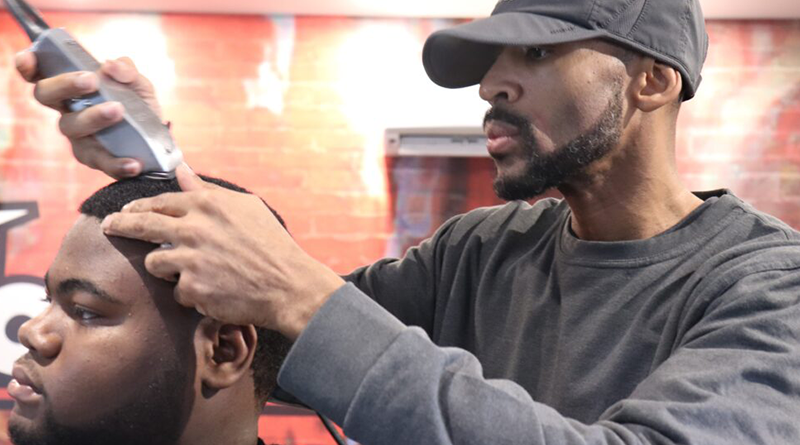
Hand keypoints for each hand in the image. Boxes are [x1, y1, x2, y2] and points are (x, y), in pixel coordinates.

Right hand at [15, 52, 161, 178]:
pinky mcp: (94, 159)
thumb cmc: (138, 107)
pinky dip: (117, 163)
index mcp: (71, 88)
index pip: (40, 74)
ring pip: (72, 127)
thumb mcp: (138, 85)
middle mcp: (67, 110)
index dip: (28, 66)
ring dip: (93, 117)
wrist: (157, 140)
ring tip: (119, 110)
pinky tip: (133, 162)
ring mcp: (78, 136)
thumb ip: (127, 71)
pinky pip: (102, 163)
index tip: (28, 59)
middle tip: (91, 80)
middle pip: (46, 95)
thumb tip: (110, 66)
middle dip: (65, 84)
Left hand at [100, 165, 345, 339]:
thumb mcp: (245, 207)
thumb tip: (181, 171)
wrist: (288, 285)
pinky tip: (213, 290)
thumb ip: (207, 190)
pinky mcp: (192, 289)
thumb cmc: (271, 244)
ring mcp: (191, 260)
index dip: (138, 206)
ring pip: (154, 262)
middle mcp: (195, 229)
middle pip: (141, 224)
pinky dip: (191, 292)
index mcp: (208, 206)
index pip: (159, 201)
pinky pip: (177, 291)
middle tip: (107, 227)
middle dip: (119, 225)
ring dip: (166, 266)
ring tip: (191, 271)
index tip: (125, 210)